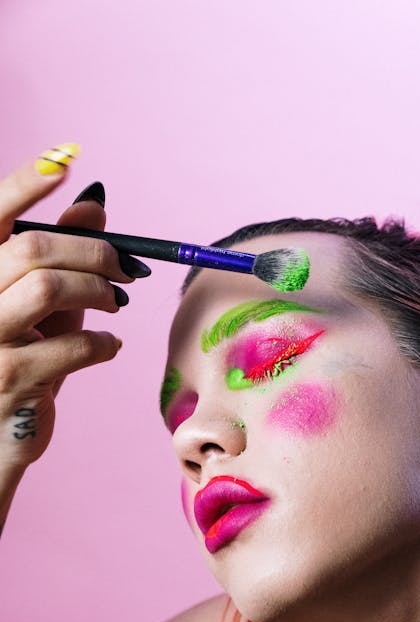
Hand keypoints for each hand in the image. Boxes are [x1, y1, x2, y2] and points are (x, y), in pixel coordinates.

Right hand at [0, 150, 141, 471]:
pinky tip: (108, 346)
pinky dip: (103, 342)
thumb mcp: (39, 307)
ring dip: (98, 291)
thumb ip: (61, 256)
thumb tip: (94, 202)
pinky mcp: (8, 379)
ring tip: (116, 304)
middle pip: (34, 248)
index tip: (63, 161)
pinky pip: (72, 344)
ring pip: (49, 286)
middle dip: (93, 251)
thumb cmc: (17, 363)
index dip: (23, 184)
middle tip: (125, 267)